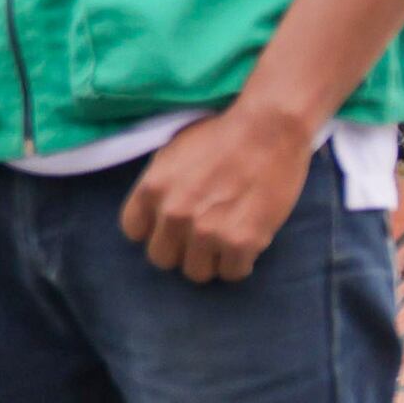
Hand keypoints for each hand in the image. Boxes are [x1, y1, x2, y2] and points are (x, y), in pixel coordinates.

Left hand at [123, 95, 319, 286]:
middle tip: (201, 237)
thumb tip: (155, 212)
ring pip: (196, 273)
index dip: (154, 230)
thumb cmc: (222, 135)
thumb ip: (159, 186)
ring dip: (211, 260)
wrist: (269, 129)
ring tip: (226, 242)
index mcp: (151, 190)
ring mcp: (206, 231)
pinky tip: (247, 245)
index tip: (171, 226)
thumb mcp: (172, 153)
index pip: (134, 231)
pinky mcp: (242, 242)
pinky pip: (233, 274)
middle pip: (162, 258)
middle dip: (181, 250)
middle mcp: (173, 214)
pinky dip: (240, 264)